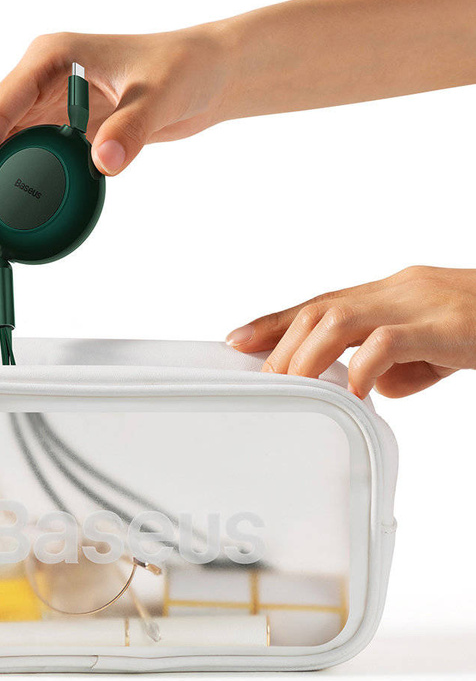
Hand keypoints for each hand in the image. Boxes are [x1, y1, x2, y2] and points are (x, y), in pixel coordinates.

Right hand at [0, 24, 233, 206]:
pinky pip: (22, 151)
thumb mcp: (160, 97)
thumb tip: (102, 165)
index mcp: (51, 58)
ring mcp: (47, 100)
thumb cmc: (184, 70)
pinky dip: (11, 179)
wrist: (204, 74)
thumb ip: (131, 129)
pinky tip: (16, 207)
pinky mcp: (60, 123)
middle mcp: (40, 77)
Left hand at [226, 266, 475, 398]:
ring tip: (295, 385)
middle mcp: (395, 290)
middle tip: (266, 379)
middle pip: (319, 309)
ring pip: (341, 318)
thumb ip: (394, 362)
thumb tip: (364, 386)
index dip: (274, 321)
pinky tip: (357, 391)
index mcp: (388, 294)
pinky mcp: (443, 323)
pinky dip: (363, 366)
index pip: (319, 302)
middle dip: (282, 345)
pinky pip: (389, 341)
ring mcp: (418, 302)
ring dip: (308, 355)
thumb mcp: (432, 348)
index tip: (237, 339)